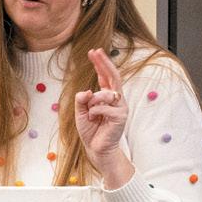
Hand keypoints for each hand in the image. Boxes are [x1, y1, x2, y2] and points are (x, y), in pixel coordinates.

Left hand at [75, 48, 135, 189]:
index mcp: (108, 97)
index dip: (100, 64)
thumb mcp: (80, 113)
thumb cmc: (91, 132)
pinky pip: (103, 107)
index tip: (94, 51)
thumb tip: (86, 91)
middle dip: (104, 63)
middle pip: (114, 76)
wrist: (97, 150)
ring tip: (89, 113)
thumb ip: (81, 101)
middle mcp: (117, 100)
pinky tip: (93, 119)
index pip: (106, 76)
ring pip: (106, 93)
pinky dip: (94, 112)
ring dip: (93, 101)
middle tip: (95, 52)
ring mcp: (120, 108)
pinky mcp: (120, 117)